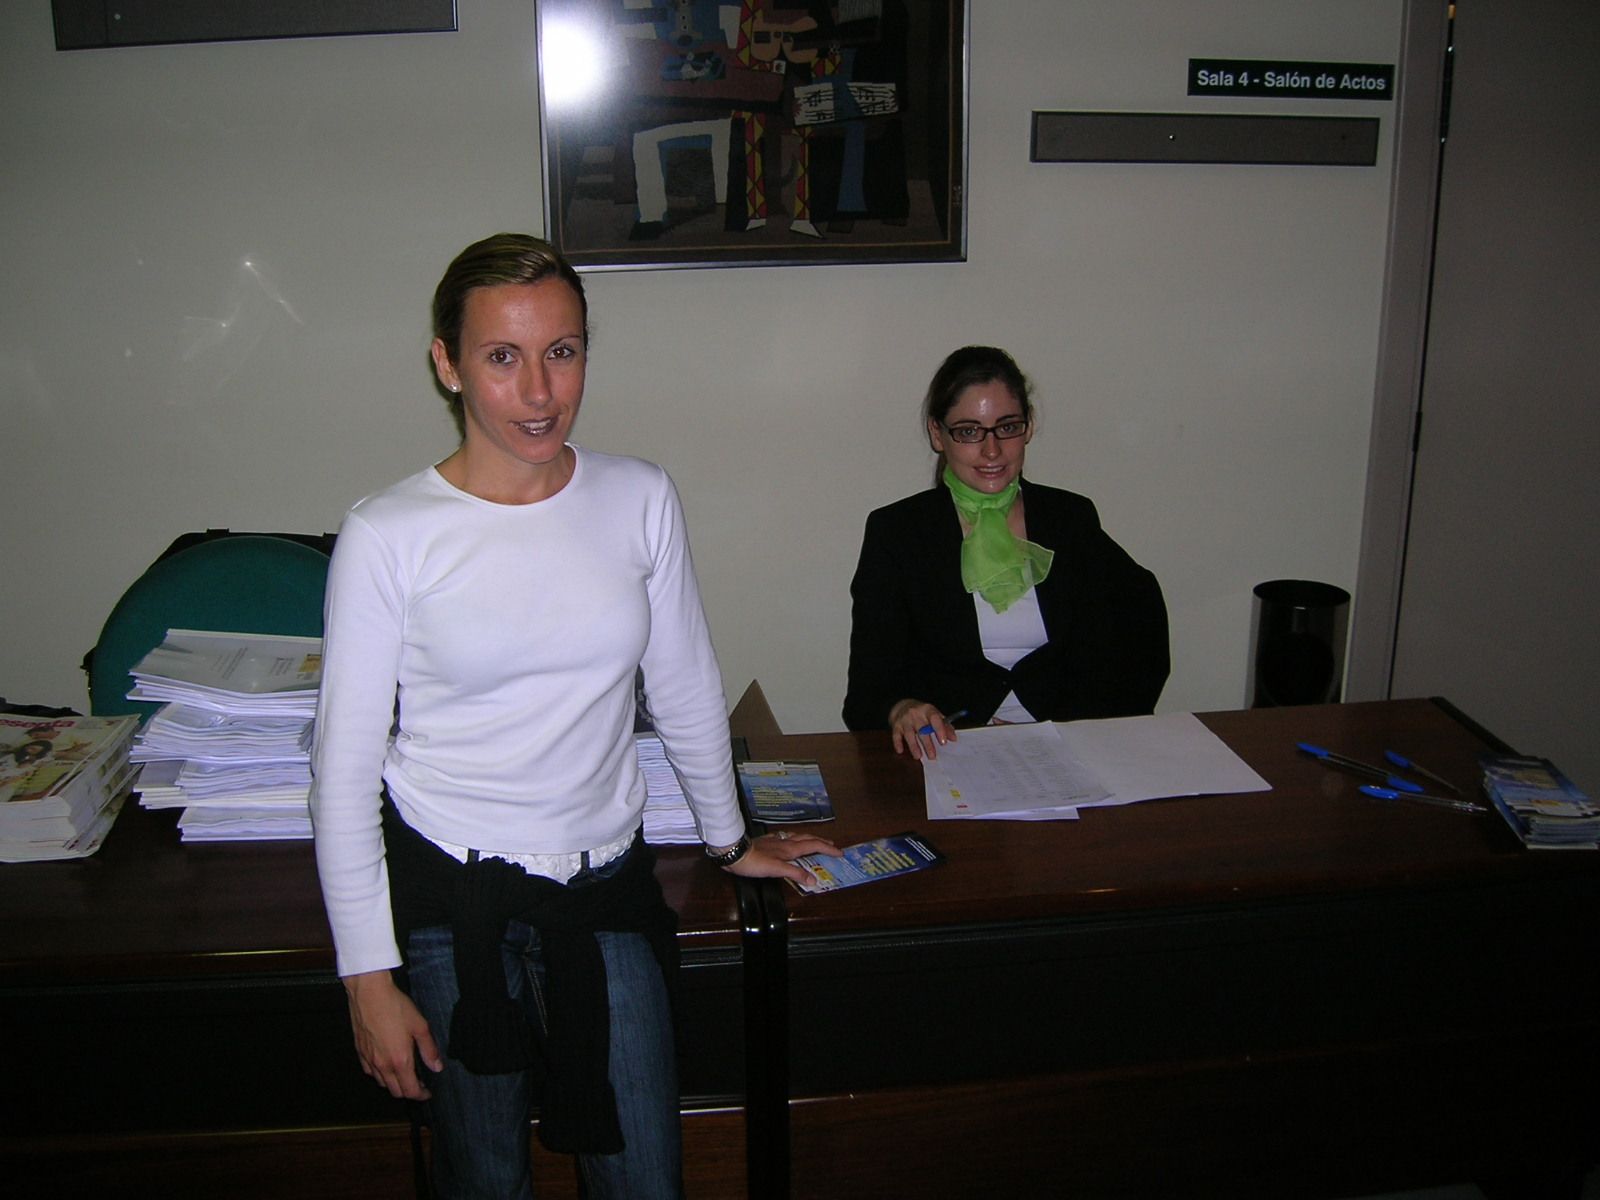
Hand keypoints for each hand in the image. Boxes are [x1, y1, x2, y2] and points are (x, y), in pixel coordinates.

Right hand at [343, 969, 443, 1100]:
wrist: (369, 994)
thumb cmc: (395, 1007)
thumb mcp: (420, 1026)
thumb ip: (429, 1049)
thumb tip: (437, 1067)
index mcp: (399, 1061)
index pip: (410, 1090)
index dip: (421, 1095)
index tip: (427, 1092)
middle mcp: (382, 1065)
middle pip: (395, 1091)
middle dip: (408, 1092)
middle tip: (418, 1084)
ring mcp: (369, 1059)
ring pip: (382, 1083)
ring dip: (394, 1084)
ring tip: (403, 1074)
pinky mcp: (360, 1052)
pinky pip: (370, 1072)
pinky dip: (379, 1075)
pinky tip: (385, 1065)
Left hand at [722, 830, 841, 886]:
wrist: (735, 852)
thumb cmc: (755, 862)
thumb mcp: (777, 870)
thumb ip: (795, 874)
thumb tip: (813, 880)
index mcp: (790, 849)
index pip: (814, 846)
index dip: (828, 849)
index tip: (840, 852)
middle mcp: (785, 842)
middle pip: (808, 839)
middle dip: (821, 842)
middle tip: (832, 845)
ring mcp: (776, 840)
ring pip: (797, 837)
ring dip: (809, 839)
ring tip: (815, 842)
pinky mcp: (767, 842)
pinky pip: (785, 838)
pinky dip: (793, 839)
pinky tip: (789, 841)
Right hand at [888, 698, 956, 760]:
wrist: (902, 706)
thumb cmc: (922, 713)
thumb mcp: (934, 715)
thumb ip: (945, 726)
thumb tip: (953, 738)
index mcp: (928, 710)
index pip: (935, 719)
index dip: (939, 730)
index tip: (943, 742)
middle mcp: (916, 714)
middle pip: (922, 729)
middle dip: (927, 744)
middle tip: (932, 756)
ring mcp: (904, 719)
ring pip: (909, 734)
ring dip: (914, 746)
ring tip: (918, 756)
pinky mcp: (896, 725)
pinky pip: (896, 735)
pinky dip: (898, 743)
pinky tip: (900, 751)